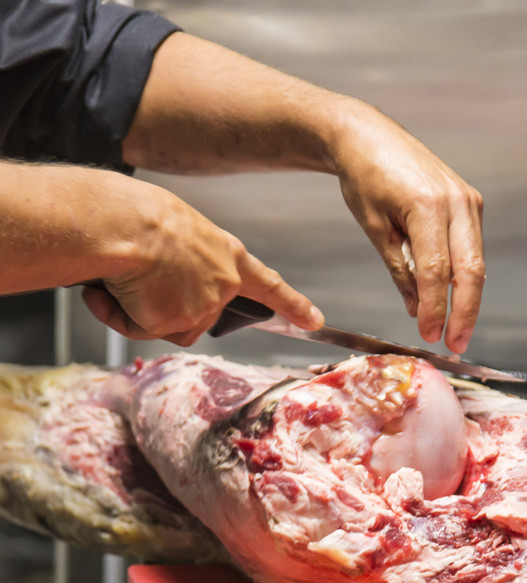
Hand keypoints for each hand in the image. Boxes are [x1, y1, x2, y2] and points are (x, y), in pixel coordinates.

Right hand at [83, 181, 322, 344]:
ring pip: (165, 325)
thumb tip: (156, 285)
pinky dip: (121, 314)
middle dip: (162, 305)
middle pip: (195, 315)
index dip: (292, 303)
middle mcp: (223, 284)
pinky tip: (116, 288)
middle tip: (139, 276)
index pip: (268, 284)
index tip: (314, 319)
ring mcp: (204, 307)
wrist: (123, 224)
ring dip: (138, 308)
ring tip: (126, 275)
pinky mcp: (179, 323)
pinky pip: (141, 329)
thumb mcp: (175, 230)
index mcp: (227, 254)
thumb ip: (183, 260)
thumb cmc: (138, 215)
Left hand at [333, 102, 484, 353]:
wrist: (368, 135)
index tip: (430, 337)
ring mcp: (468, 200)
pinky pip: (470, 247)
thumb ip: (401, 270)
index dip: (436, 308)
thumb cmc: (364, 178)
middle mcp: (457, 201)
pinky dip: (461, 276)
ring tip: (456, 332)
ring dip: (467, 299)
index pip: (437, 270)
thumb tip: (418, 309)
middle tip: (457, 345)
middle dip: (465, 312)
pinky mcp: (469, 203)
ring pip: (475, 261)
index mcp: (428, 205)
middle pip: (471, 269)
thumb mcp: (374, 228)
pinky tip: (451, 301)